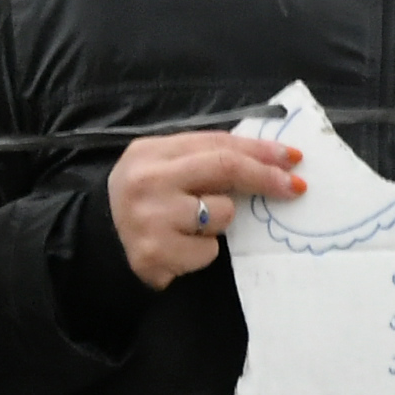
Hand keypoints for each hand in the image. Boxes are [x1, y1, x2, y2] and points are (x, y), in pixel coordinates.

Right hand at [108, 130, 305, 289]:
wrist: (100, 245)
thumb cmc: (145, 202)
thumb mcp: (163, 168)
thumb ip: (203, 158)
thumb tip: (269, 157)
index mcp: (151, 150)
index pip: (218, 143)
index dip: (260, 150)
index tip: (292, 158)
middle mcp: (148, 179)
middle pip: (225, 168)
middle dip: (266, 177)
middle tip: (294, 186)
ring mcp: (149, 216)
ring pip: (221, 213)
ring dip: (221, 223)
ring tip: (193, 227)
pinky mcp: (154, 252)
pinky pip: (207, 250)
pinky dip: (203, 252)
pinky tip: (181, 249)